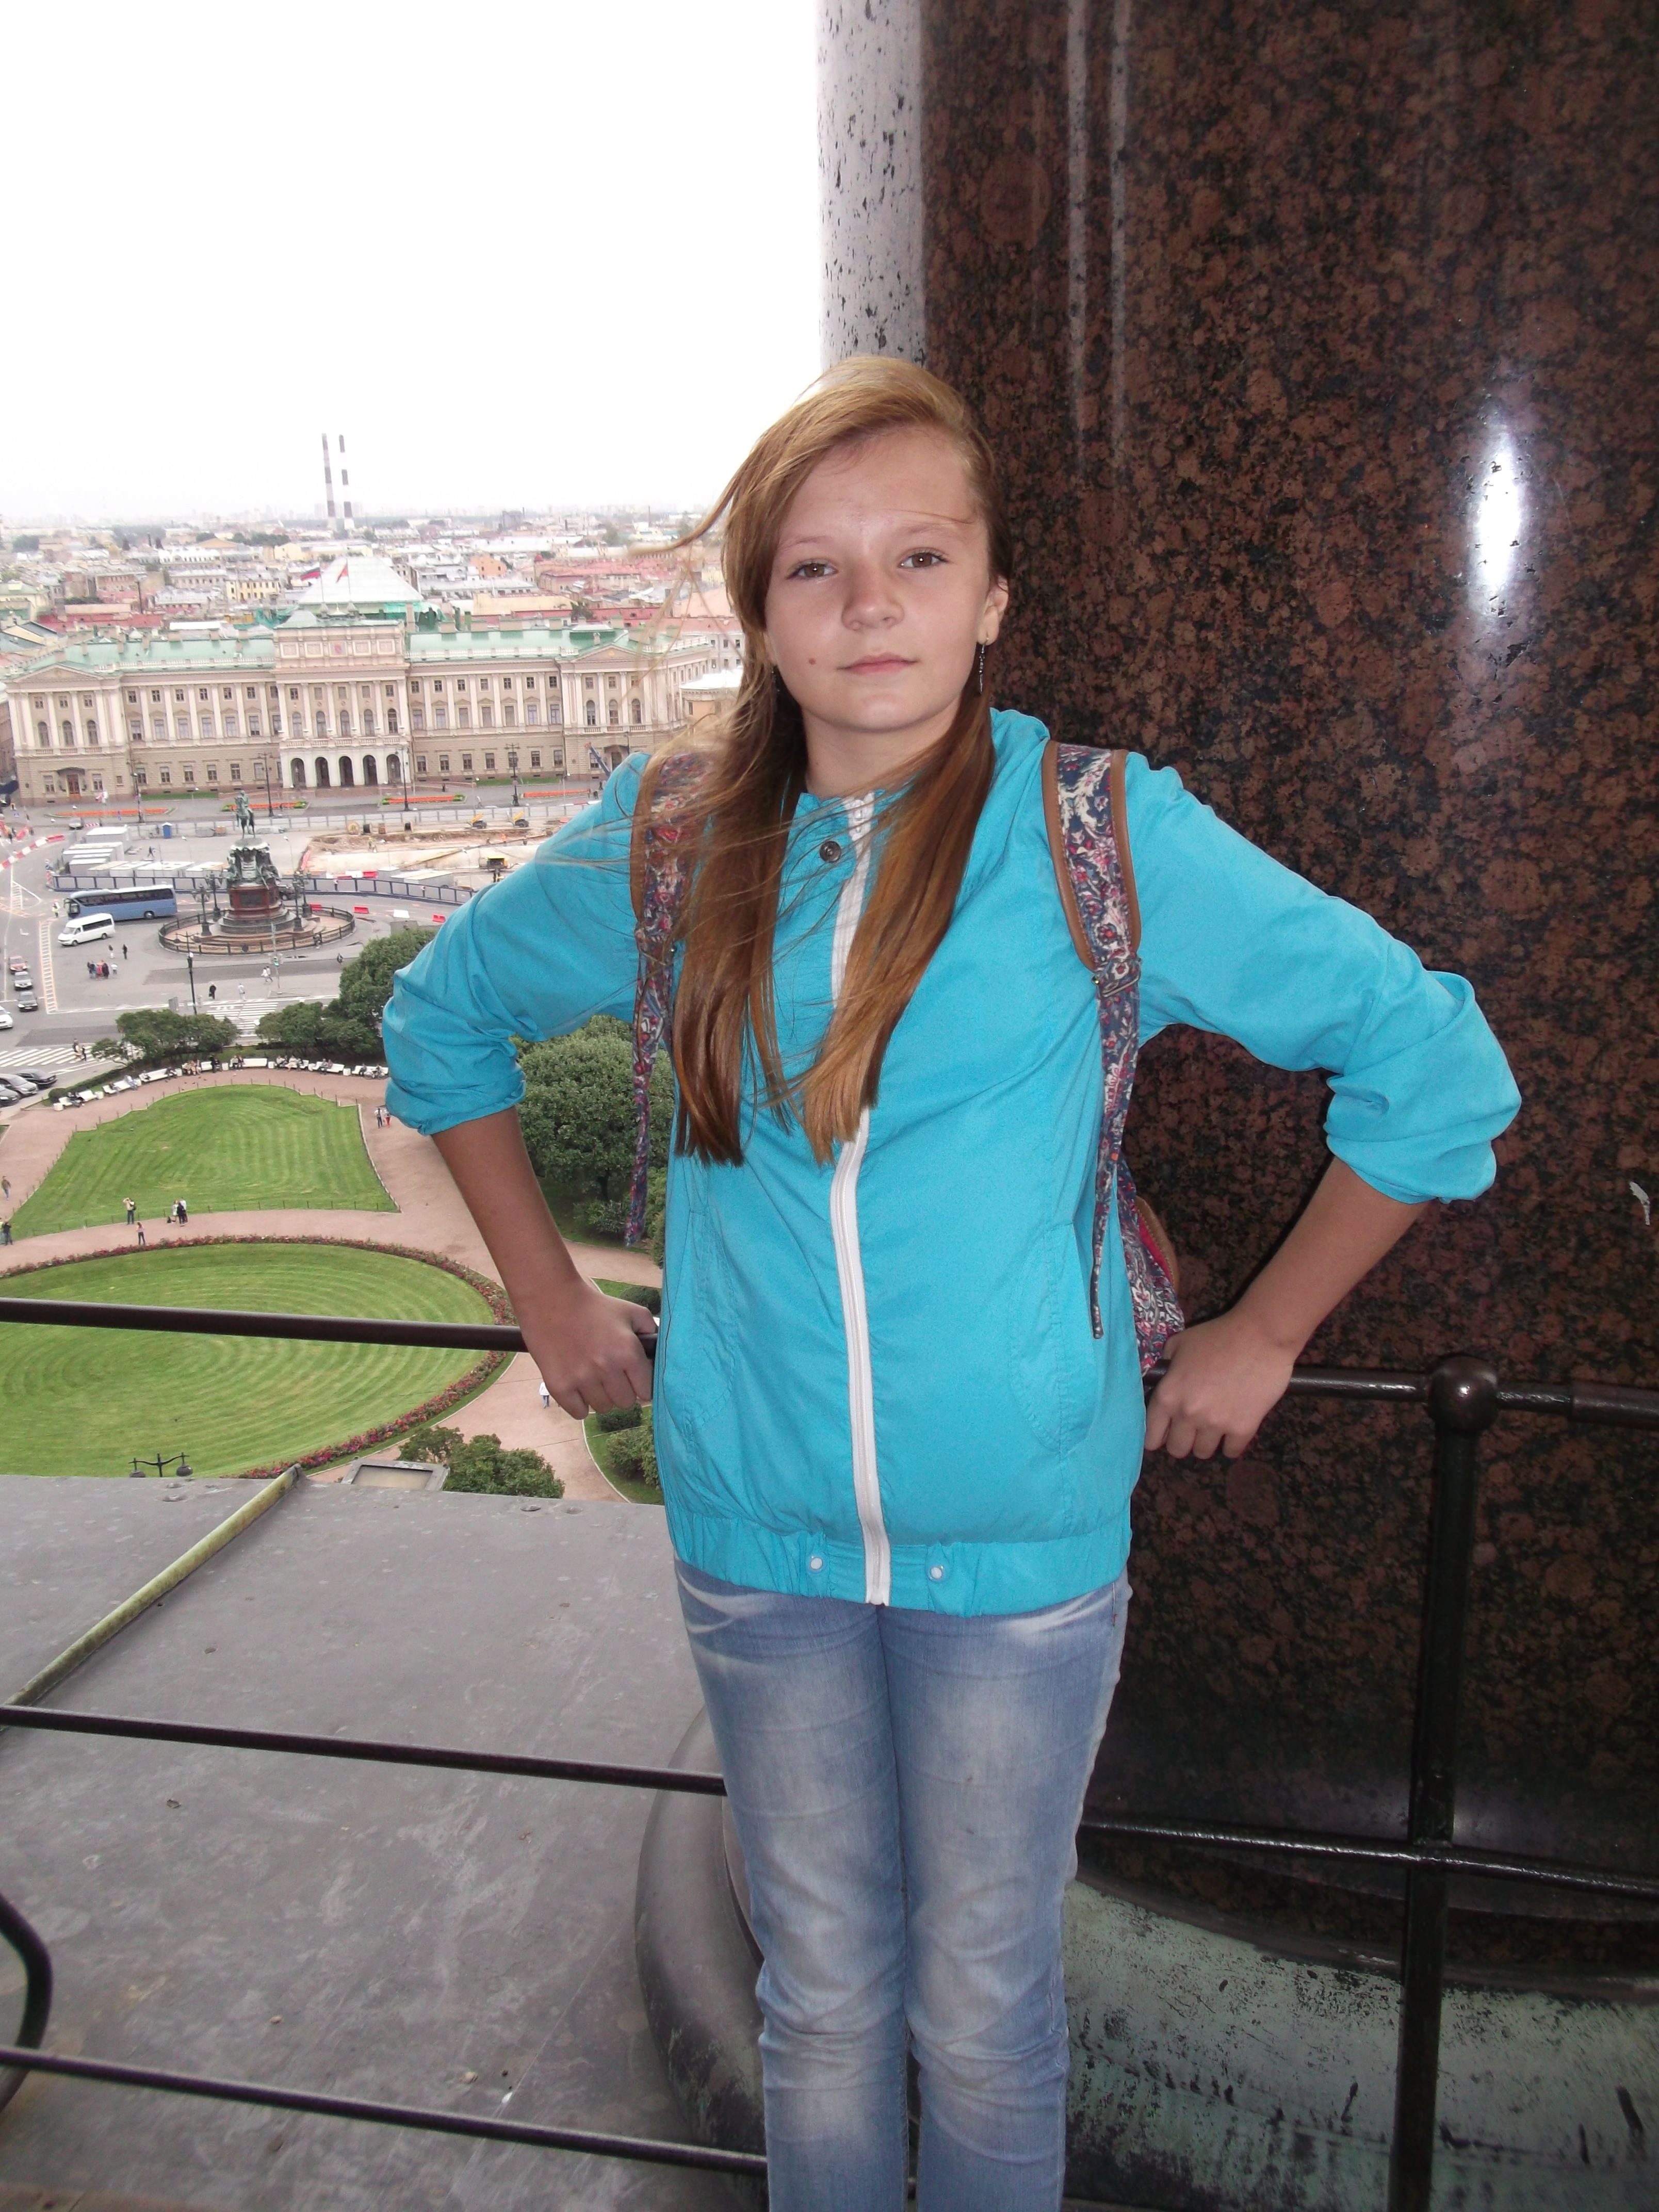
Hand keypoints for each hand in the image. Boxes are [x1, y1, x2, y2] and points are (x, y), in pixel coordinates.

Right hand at [524, 1280, 656, 1419]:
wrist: (551, 1300)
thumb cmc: (594, 1307)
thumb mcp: (630, 1311)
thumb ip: (652, 1331)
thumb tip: (659, 1354)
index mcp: (628, 1352)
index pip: (646, 1392)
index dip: (641, 1385)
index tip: (634, 1379)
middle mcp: (606, 1368)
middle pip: (625, 1403)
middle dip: (622, 1391)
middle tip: (612, 1376)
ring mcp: (581, 1379)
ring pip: (603, 1408)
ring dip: (601, 1397)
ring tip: (593, 1378)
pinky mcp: (559, 1386)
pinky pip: (579, 1413)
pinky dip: (580, 1404)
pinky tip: (579, 1387)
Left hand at [1143, 1311, 1296, 1459]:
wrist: (1260, 1335)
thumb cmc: (1218, 1335)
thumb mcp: (1179, 1343)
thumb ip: (1165, 1365)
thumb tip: (1161, 1379)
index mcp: (1168, 1395)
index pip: (1152, 1435)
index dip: (1157, 1437)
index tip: (1165, 1434)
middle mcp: (1187, 1414)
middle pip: (1177, 1450)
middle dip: (1182, 1440)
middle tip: (1192, 1430)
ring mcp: (1216, 1424)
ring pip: (1203, 1453)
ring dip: (1207, 1442)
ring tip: (1214, 1427)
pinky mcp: (1243, 1429)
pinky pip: (1231, 1452)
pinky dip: (1231, 1444)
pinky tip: (1234, 1429)